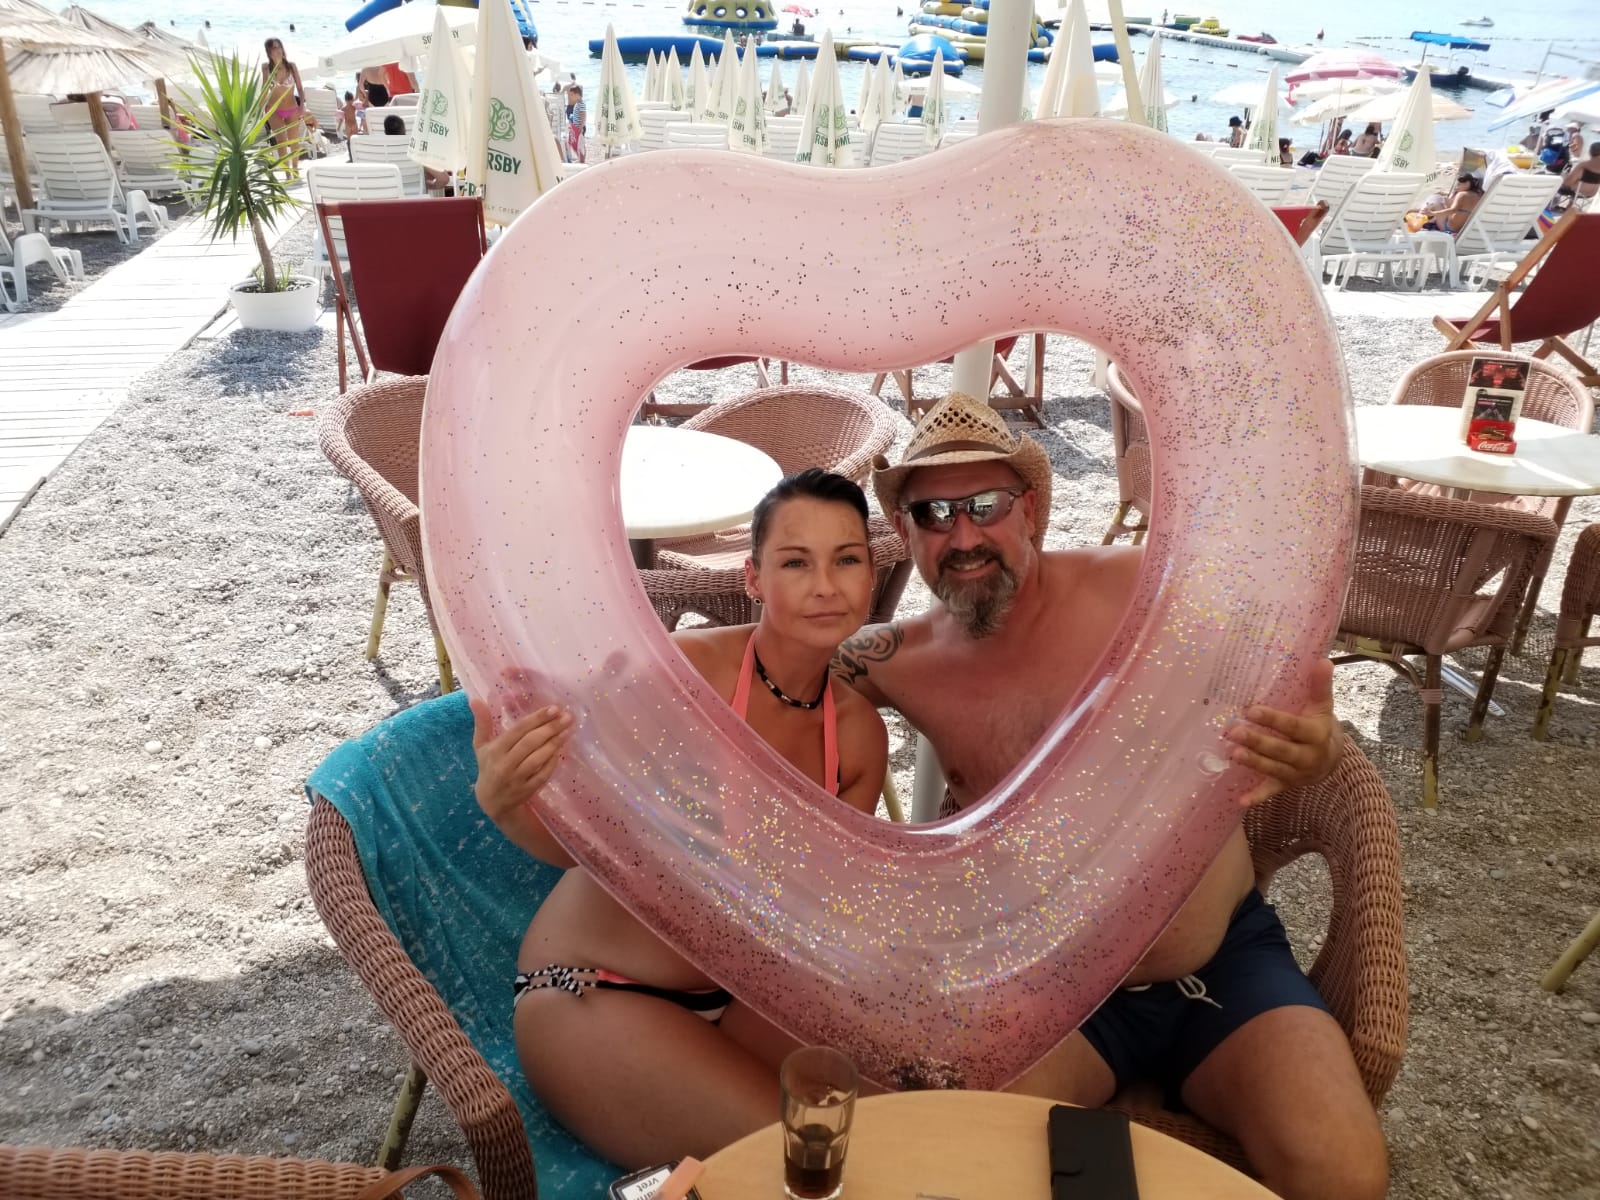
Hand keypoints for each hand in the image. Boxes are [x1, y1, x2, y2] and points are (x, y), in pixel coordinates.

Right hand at [470, 698, 573, 824]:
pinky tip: (561, 750)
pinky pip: (542, 775)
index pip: (518, 730)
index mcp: (495, 750)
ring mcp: (516, 778)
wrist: (491, 801)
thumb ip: (482, 723)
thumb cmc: (488, 766)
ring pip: (537, 759)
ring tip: (568, 730)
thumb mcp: (481, 745)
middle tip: (567, 717)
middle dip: (550, 728)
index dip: (537, 719)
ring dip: (554, 743)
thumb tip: (475, 699)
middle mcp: (504, 764)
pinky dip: (552, 762)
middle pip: (530, 743)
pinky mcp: (526, 790)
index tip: (554, 708)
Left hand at [1224, 658, 1339, 806]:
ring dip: (1253, 762)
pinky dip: (1257, 797)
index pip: (1293, 726)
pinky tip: (1240, 801)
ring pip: (1273, 769)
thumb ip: (1320, 685)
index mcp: (1316, 734)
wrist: (1332, 759)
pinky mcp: (1286, 784)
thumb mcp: (1323, 706)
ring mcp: (1296, 773)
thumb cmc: (1320, 726)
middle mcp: (1307, 756)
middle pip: (1281, 750)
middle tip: (1233, 732)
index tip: (1250, 710)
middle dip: (1258, 742)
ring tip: (1232, 753)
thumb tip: (1322, 660)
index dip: (1273, 719)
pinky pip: (1271, 792)